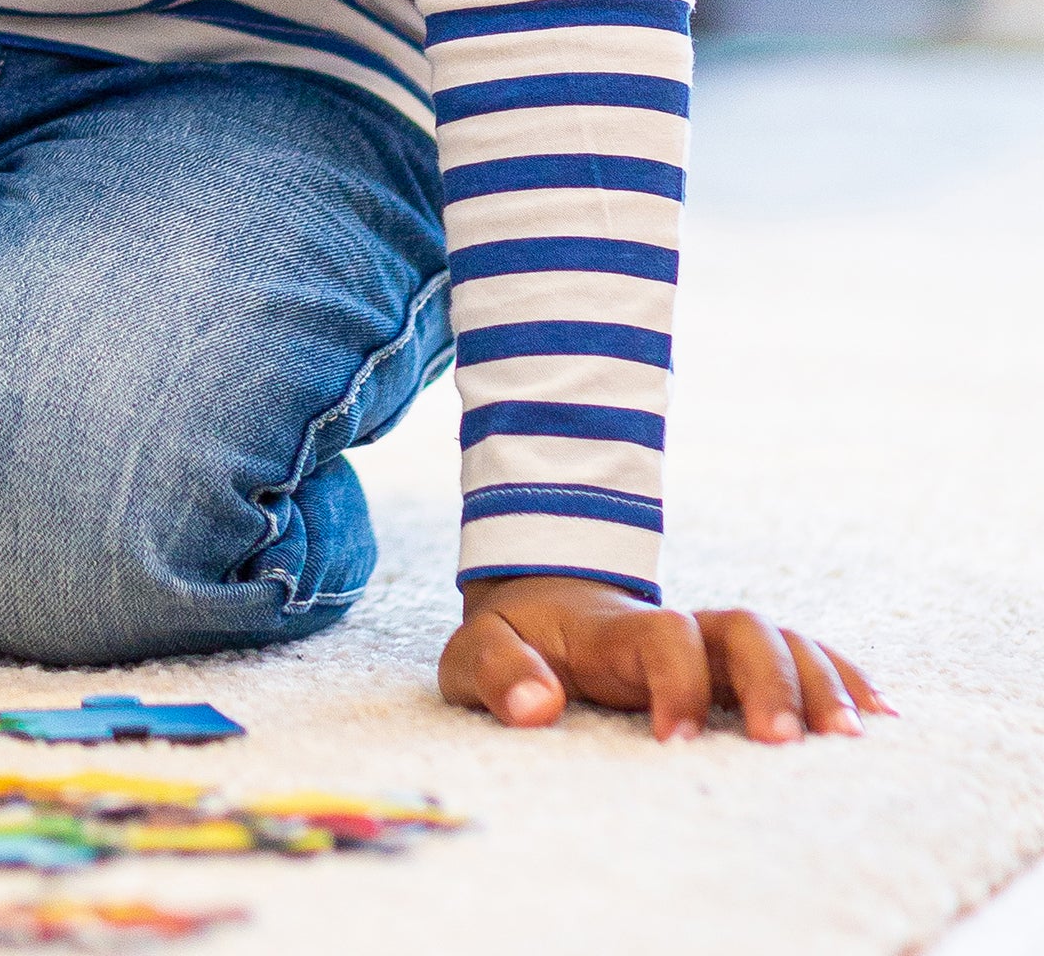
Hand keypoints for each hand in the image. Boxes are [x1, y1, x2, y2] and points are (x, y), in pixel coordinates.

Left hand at [440, 575, 889, 741]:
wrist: (537, 613)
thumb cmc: (513, 646)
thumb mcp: (476, 654)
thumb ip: (497, 674)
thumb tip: (535, 707)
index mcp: (615, 629)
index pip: (663, 634)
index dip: (677, 680)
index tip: (674, 740)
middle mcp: (677, 629)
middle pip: (742, 627)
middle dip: (771, 679)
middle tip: (784, 744)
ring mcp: (713, 644)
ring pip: (781, 638)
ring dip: (822, 681)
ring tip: (855, 739)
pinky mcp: (736, 666)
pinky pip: (802, 658)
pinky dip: (843, 678)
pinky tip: (881, 718)